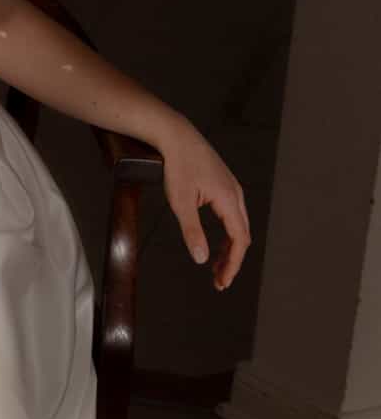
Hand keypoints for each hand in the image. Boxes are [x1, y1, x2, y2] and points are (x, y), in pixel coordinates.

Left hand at [158, 117, 251, 290]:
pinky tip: (214, 246)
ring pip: (238, 226)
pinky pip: (231, 217)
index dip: (233, 264)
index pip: (239, 240)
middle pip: (242, 235)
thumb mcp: (181, 203)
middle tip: (219, 282)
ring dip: (229, 250)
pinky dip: (226, 235)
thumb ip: (192, 232)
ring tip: (215, 269)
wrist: (176, 136)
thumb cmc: (177, 166)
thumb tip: (201, 258)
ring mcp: (231, 189)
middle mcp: (235, 194)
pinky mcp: (224, 186)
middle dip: (232, 261)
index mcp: (229, 199)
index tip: (223, 282)